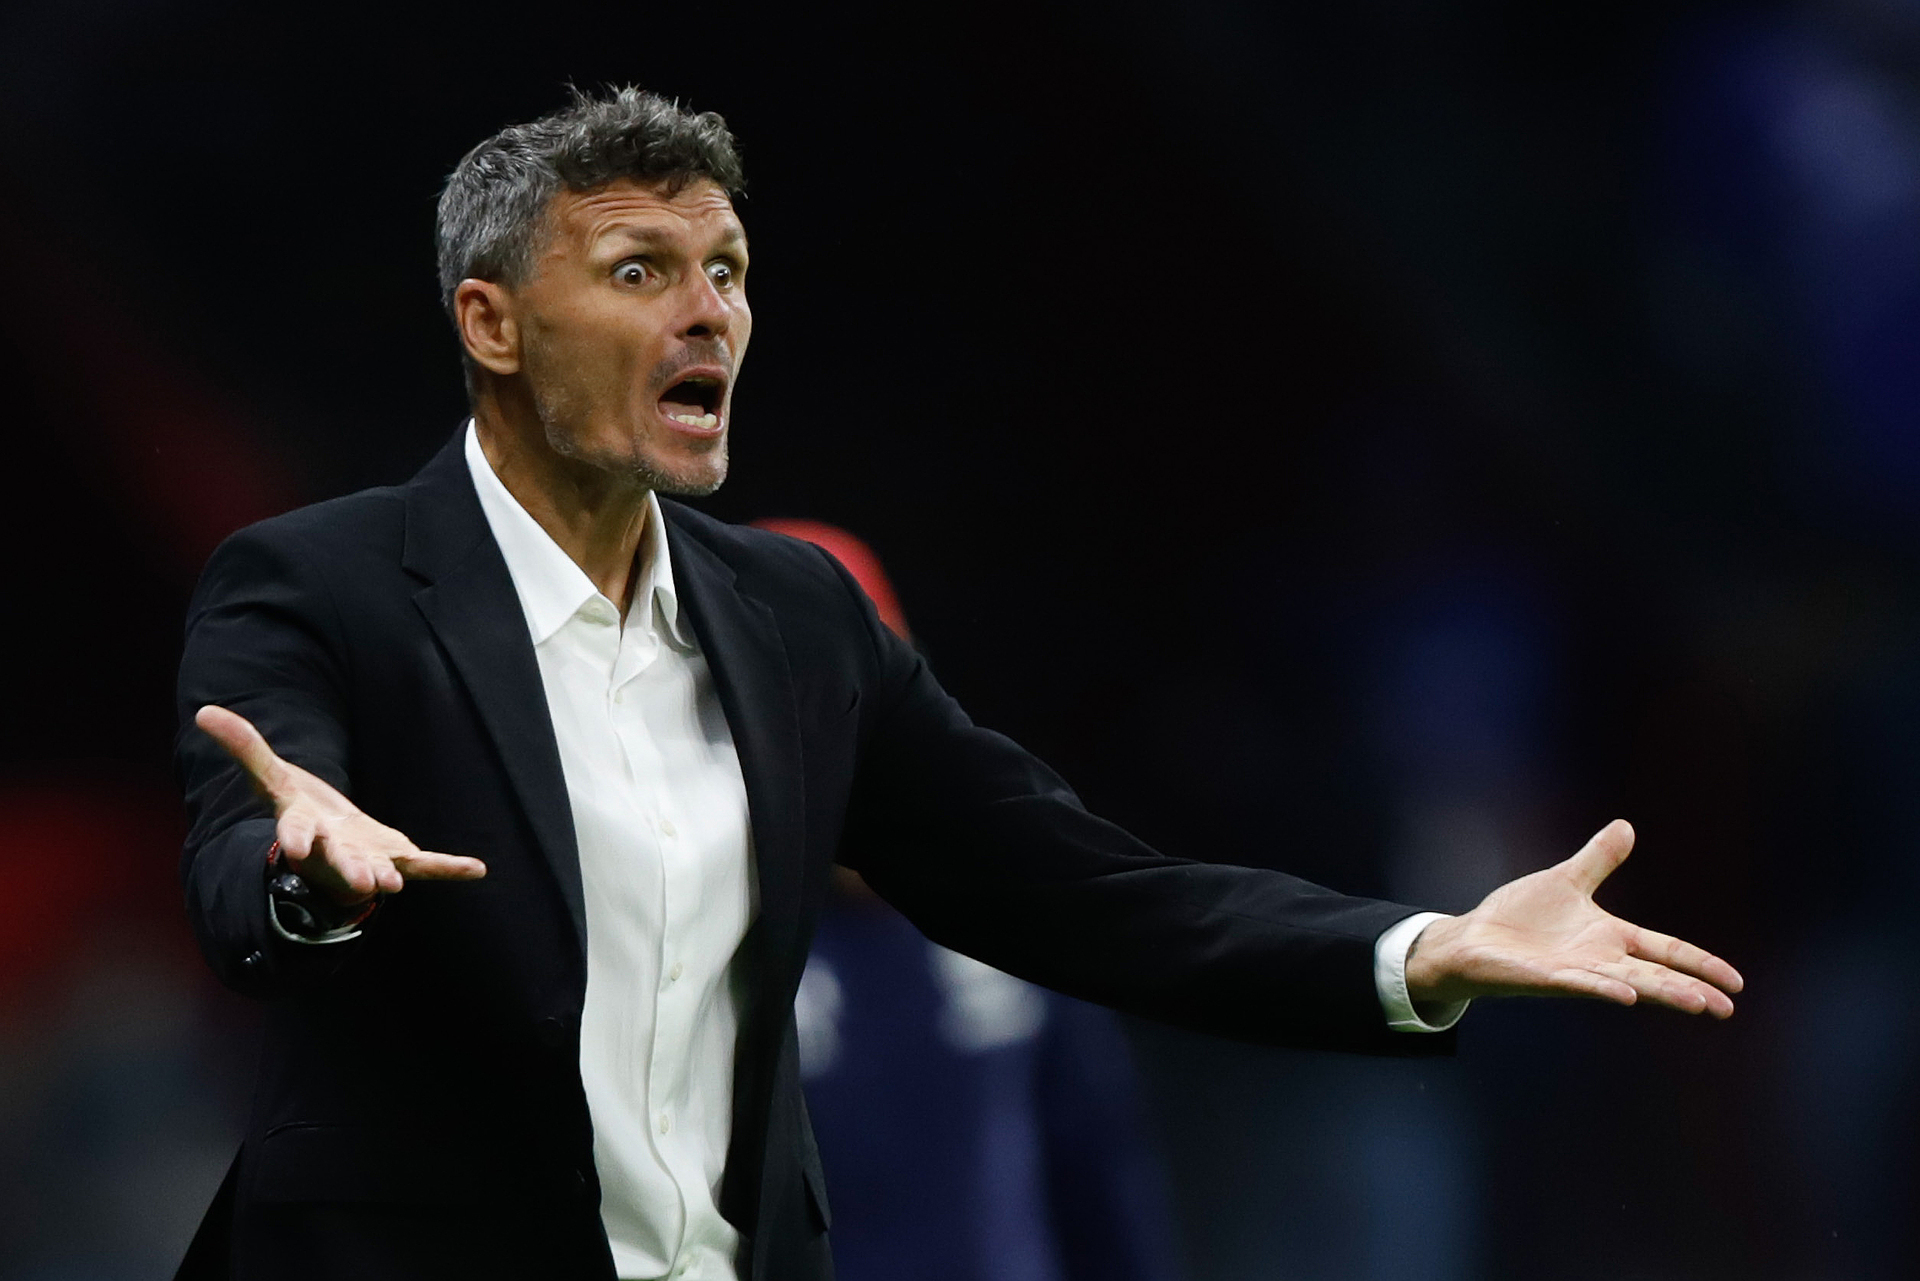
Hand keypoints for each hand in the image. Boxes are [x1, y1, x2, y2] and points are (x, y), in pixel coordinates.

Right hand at [195, 704, 485, 905]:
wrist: (327, 840)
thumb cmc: (299, 809)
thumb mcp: (273, 777)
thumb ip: (246, 747)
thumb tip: (203, 712)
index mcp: (305, 831)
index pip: (299, 834)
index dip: (300, 839)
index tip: (299, 846)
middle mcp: (336, 852)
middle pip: (342, 862)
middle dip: (351, 870)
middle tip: (365, 882)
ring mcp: (369, 858)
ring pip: (380, 870)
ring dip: (388, 877)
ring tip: (393, 885)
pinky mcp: (400, 858)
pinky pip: (427, 865)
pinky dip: (450, 868)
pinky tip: (477, 869)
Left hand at [1403, 820, 1742, 1017]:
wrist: (1472, 939)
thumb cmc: (1518, 917)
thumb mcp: (1566, 881)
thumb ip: (1598, 859)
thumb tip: (1626, 826)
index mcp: (1609, 937)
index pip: (1666, 950)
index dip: (1699, 963)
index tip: (1736, 982)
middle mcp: (1598, 959)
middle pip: (1655, 975)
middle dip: (1692, 990)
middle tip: (1728, 1008)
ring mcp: (1574, 971)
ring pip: (1626, 984)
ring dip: (1661, 993)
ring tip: (1698, 1004)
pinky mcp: (1545, 978)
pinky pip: (1579, 984)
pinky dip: (1602, 988)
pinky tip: (1627, 997)